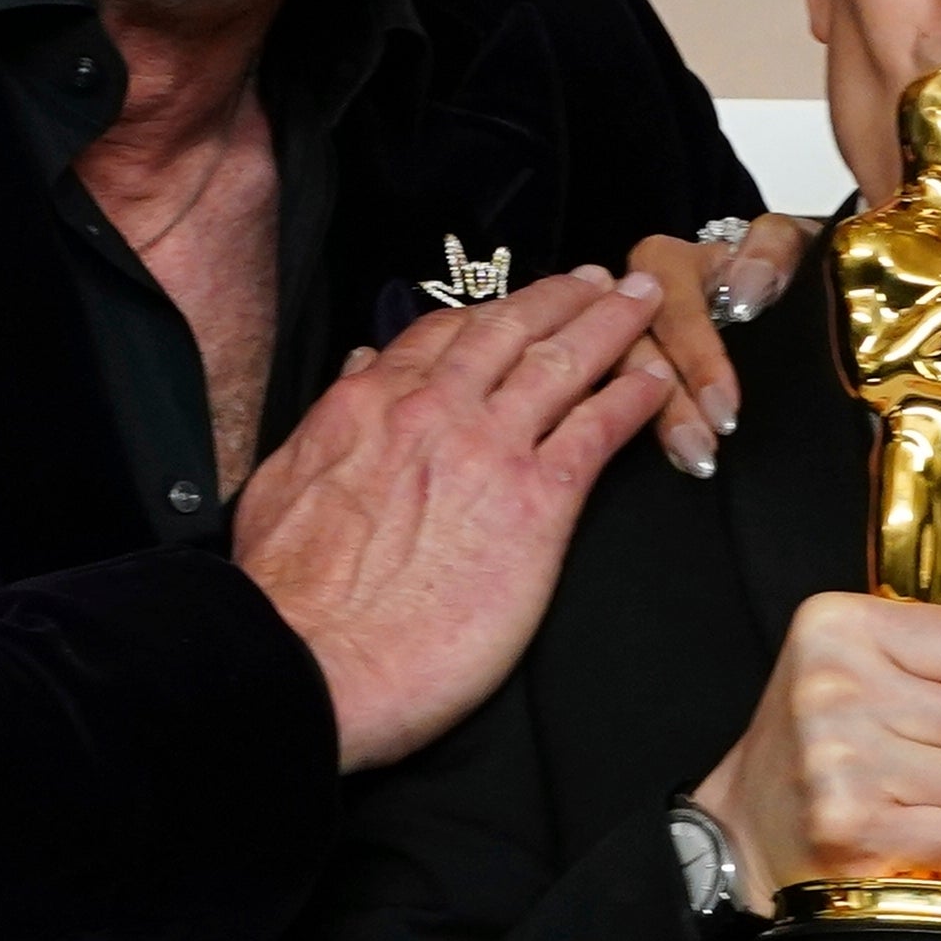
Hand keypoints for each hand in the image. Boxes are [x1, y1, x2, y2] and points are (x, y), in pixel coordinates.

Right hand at [235, 268, 676, 769]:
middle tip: (602, 280)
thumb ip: (330, 422)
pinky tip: (657, 381)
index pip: (444, 335)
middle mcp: (434, 410)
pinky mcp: (537, 502)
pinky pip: (597, 430)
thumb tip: (357, 371)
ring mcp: (489, 449)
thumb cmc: (287, 595)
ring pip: (563, 362)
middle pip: (513, 330)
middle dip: (563, 296)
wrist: (311, 660)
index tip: (521, 303)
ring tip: (643, 305)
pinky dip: (633, 397)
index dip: (492, 312)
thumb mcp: (283, 483)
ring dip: (610, 325)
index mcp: (370, 405)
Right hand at [625, 214, 818, 478]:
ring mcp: (623, 344)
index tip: (727, 410)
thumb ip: (773, 249)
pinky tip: (670, 466)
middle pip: (635, 355)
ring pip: (618, 383)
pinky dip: (640, 437)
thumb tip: (745, 292)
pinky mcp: (624, 378)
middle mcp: (632, 305)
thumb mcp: (790, 241)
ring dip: (654, 427)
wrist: (788, 291)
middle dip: (668, 408)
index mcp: (665, 264)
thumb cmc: (783, 265)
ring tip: (693, 464)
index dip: (696, 358)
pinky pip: (618, 405)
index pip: (671, 308)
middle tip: (703, 454)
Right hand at [691, 593, 940, 905]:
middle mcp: (833, 687)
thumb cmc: (826, 738)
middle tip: (916, 755)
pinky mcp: (853, 829)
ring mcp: (839, 760)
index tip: (939, 699)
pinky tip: (902, 830)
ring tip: (906, 794)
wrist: (751, 824)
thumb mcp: (887, 656)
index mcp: (839, 625)